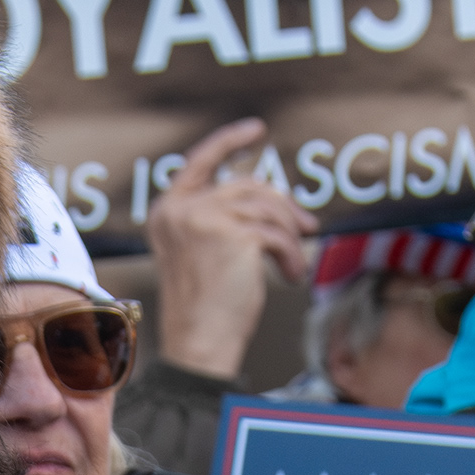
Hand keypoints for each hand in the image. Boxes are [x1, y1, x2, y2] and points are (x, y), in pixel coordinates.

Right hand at [146, 120, 318, 383]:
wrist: (200, 345)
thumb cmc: (205, 310)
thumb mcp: (206, 253)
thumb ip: (223, 219)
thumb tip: (276, 200)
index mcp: (167, 212)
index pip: (200, 161)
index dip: (230, 141)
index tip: (257, 130)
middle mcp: (181, 210)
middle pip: (246, 186)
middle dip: (284, 206)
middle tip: (307, 227)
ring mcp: (205, 218)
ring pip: (266, 207)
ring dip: (289, 236)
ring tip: (293, 265)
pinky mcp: (233, 234)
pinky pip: (277, 232)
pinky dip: (290, 254)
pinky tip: (290, 276)